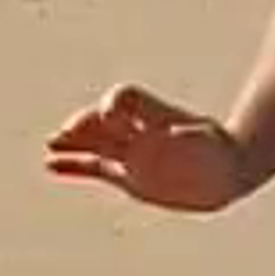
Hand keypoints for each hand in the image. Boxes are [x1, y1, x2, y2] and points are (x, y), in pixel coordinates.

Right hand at [45, 86, 251, 210]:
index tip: (110, 117)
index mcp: (155, 116)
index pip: (125, 99)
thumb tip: (173, 132)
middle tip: (65, 132)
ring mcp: (130, 153)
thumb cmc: (217, 151)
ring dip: (73, 144)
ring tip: (50, 144)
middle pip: (103, 122)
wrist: (224, 173)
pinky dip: (74, 167)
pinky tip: (50, 165)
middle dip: (85, 125)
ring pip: (95, 144)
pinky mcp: (126, 176)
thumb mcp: (207, 143)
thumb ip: (188, 138)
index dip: (113, 106)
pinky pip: (95, 168)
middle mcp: (138, 131)